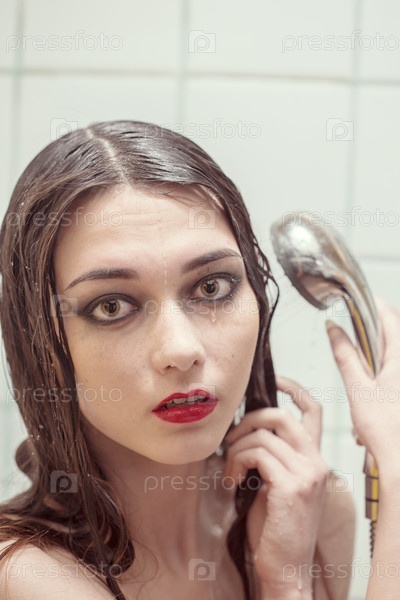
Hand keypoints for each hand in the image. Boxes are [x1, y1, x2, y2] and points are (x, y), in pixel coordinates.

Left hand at [224, 377, 327, 596]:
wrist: (286, 567)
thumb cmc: (276, 526)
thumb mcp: (276, 483)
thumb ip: (271, 456)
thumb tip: (242, 430)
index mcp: (314, 458)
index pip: (313, 410)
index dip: (294, 388)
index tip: (275, 381)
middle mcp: (315, 461)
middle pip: (281, 414)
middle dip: (249, 419)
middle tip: (231, 440)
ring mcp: (306, 473)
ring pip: (262, 435)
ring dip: (236, 448)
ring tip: (229, 470)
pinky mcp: (291, 486)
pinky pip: (256, 454)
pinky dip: (237, 462)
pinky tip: (233, 482)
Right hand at [326, 298, 399, 473]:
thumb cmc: (387, 430)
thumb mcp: (358, 388)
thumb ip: (346, 355)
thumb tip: (334, 329)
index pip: (388, 317)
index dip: (372, 304)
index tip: (357, 298)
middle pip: (391, 334)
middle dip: (371, 333)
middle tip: (352, 335)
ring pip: (391, 353)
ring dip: (375, 356)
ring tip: (361, 372)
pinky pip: (393, 371)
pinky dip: (380, 373)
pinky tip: (370, 392)